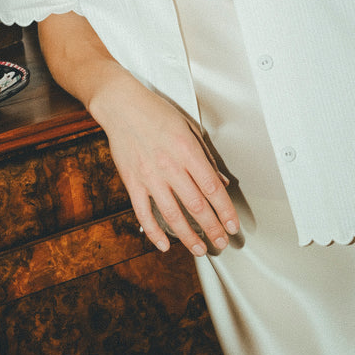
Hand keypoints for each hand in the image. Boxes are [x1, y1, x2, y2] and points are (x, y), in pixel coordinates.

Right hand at [92, 76, 239, 256]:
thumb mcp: (188, 127)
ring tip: (199, 249)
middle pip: (196, 205)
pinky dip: (154, 232)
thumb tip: (220, 181)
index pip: (212, 188)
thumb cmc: (156, 112)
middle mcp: (170, 165)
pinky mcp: (132, 182)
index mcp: (187, 150)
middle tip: (222, 242)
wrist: (122, 105)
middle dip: (212, 228)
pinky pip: (143, 213)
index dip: (225, 210)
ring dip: (188, 236)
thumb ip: (205, 156)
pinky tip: (164, 244)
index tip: (233, 225)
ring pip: (172, 214)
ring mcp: (149, 176)